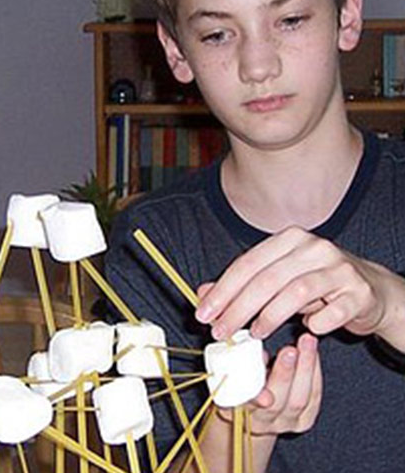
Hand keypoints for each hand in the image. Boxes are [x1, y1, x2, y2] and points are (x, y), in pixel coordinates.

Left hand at [195, 226, 404, 344]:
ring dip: (269, 316)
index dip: (222, 290)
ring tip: (254, 333)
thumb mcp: (276, 280)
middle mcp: (314, 247)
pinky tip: (306, 330)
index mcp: (288, 239)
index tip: (203, 314)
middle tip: (220, 331)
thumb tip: (203, 295)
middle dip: (238, 308)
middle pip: (267, 279)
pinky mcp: (359, 292)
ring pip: (295, 292)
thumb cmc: (315, 284)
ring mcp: (338, 268)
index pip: (247, 264)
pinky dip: (316, 323)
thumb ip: (241, 286)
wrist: (368, 289)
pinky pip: (333, 312)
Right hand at [217, 333, 321, 435]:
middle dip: (285, 374)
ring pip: (299, 400)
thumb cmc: (237, 382)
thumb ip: (241, 365)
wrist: (252, 410)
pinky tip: (313, 353)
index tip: (264, 389)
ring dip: (305, 368)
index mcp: (236, 411)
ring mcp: (285, 423)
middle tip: (290, 350)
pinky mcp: (303, 421)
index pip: (246, 405)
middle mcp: (262, 422)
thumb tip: (259, 354)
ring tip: (307, 343)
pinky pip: (313, 398)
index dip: (256, 397)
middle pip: (278, 403)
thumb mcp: (230, 372)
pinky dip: (315, 374)